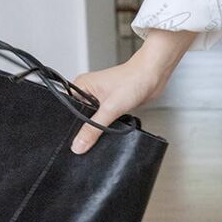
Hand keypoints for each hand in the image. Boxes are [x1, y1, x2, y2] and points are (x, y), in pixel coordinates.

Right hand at [69, 28, 195, 152]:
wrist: (153, 76)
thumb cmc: (133, 80)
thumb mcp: (110, 108)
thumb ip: (94, 128)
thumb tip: (79, 144)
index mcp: (81, 86)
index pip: (68, 109)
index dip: (71, 125)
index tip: (73, 140)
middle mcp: (89, 92)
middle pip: (81, 116)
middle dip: (86, 128)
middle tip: (90, 138)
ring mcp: (100, 99)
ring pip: (94, 120)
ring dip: (99, 127)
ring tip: (104, 130)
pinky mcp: (112, 105)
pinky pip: (105, 120)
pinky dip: (108, 126)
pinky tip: (111, 129)